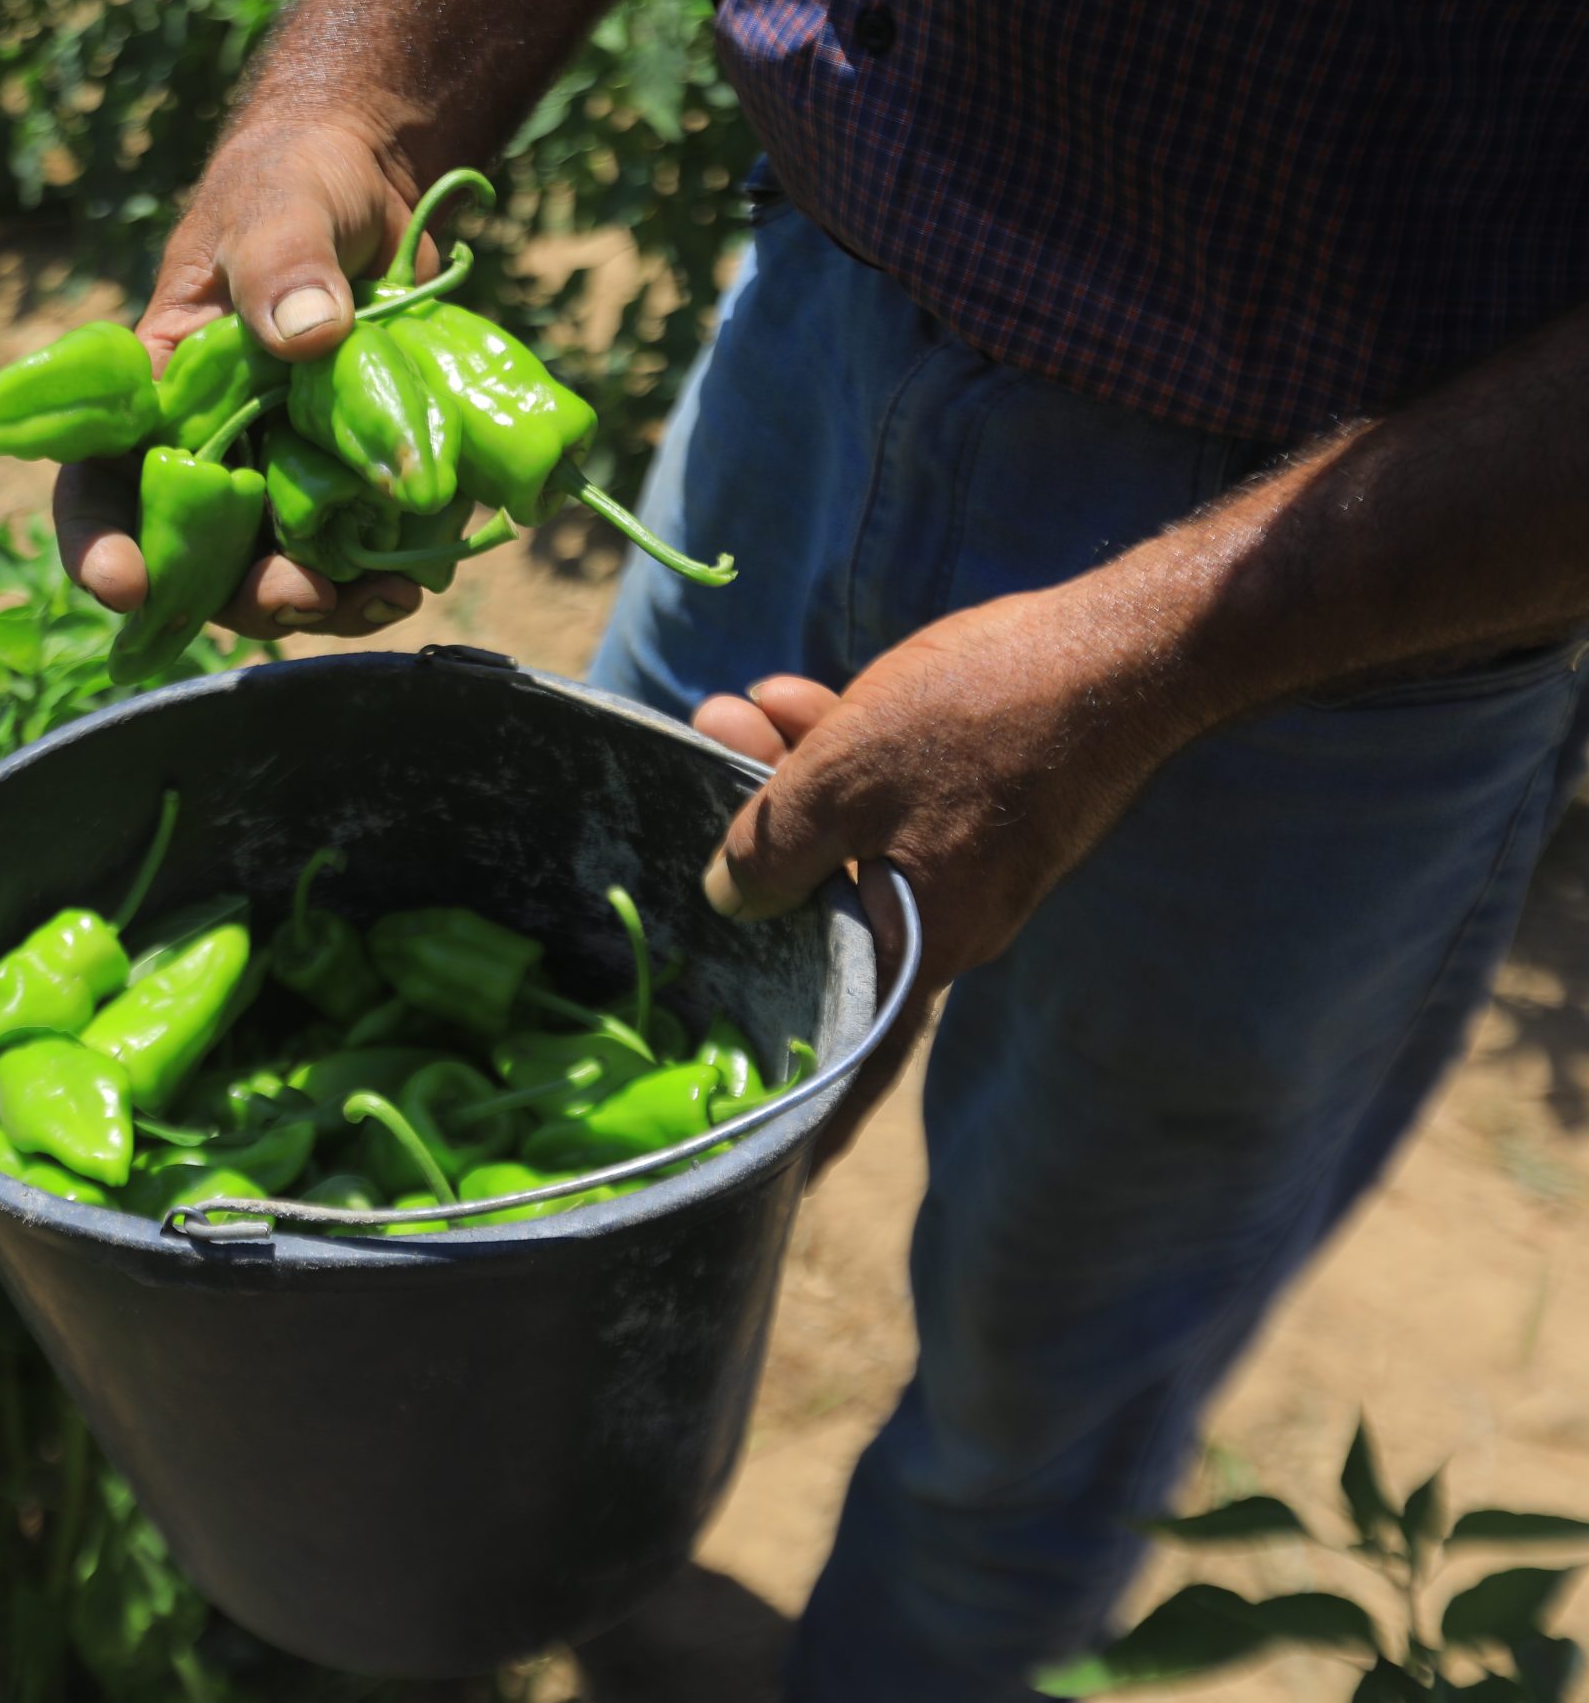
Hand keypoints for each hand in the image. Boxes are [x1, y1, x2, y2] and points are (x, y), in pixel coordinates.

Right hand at [53, 121, 438, 639]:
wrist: (378, 187)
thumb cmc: (298, 183)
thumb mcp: (282, 205)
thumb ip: (284, 260)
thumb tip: (307, 334)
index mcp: (157, 394)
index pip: (98, 481)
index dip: (99, 542)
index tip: (125, 584)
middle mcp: (209, 448)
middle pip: (196, 556)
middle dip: (241, 594)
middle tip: (301, 596)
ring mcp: (280, 470)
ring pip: (278, 570)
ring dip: (321, 603)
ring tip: (380, 599)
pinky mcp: (347, 476)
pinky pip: (352, 551)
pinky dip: (377, 579)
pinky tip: (415, 578)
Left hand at [692, 584, 1209, 1172]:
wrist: (1128, 654)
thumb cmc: (983, 718)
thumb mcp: (840, 776)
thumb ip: (770, 847)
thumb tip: (726, 899)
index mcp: (922, 942)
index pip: (858, 1054)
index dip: (817, 1113)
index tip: (786, 1179)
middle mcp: (950, 920)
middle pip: (824, 907)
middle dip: (752, 841)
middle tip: (704, 753)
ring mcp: (971, 862)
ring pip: (851, 835)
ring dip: (789, 775)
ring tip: (736, 706)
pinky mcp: (987, 806)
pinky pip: (892, 797)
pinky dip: (843, 755)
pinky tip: (796, 698)